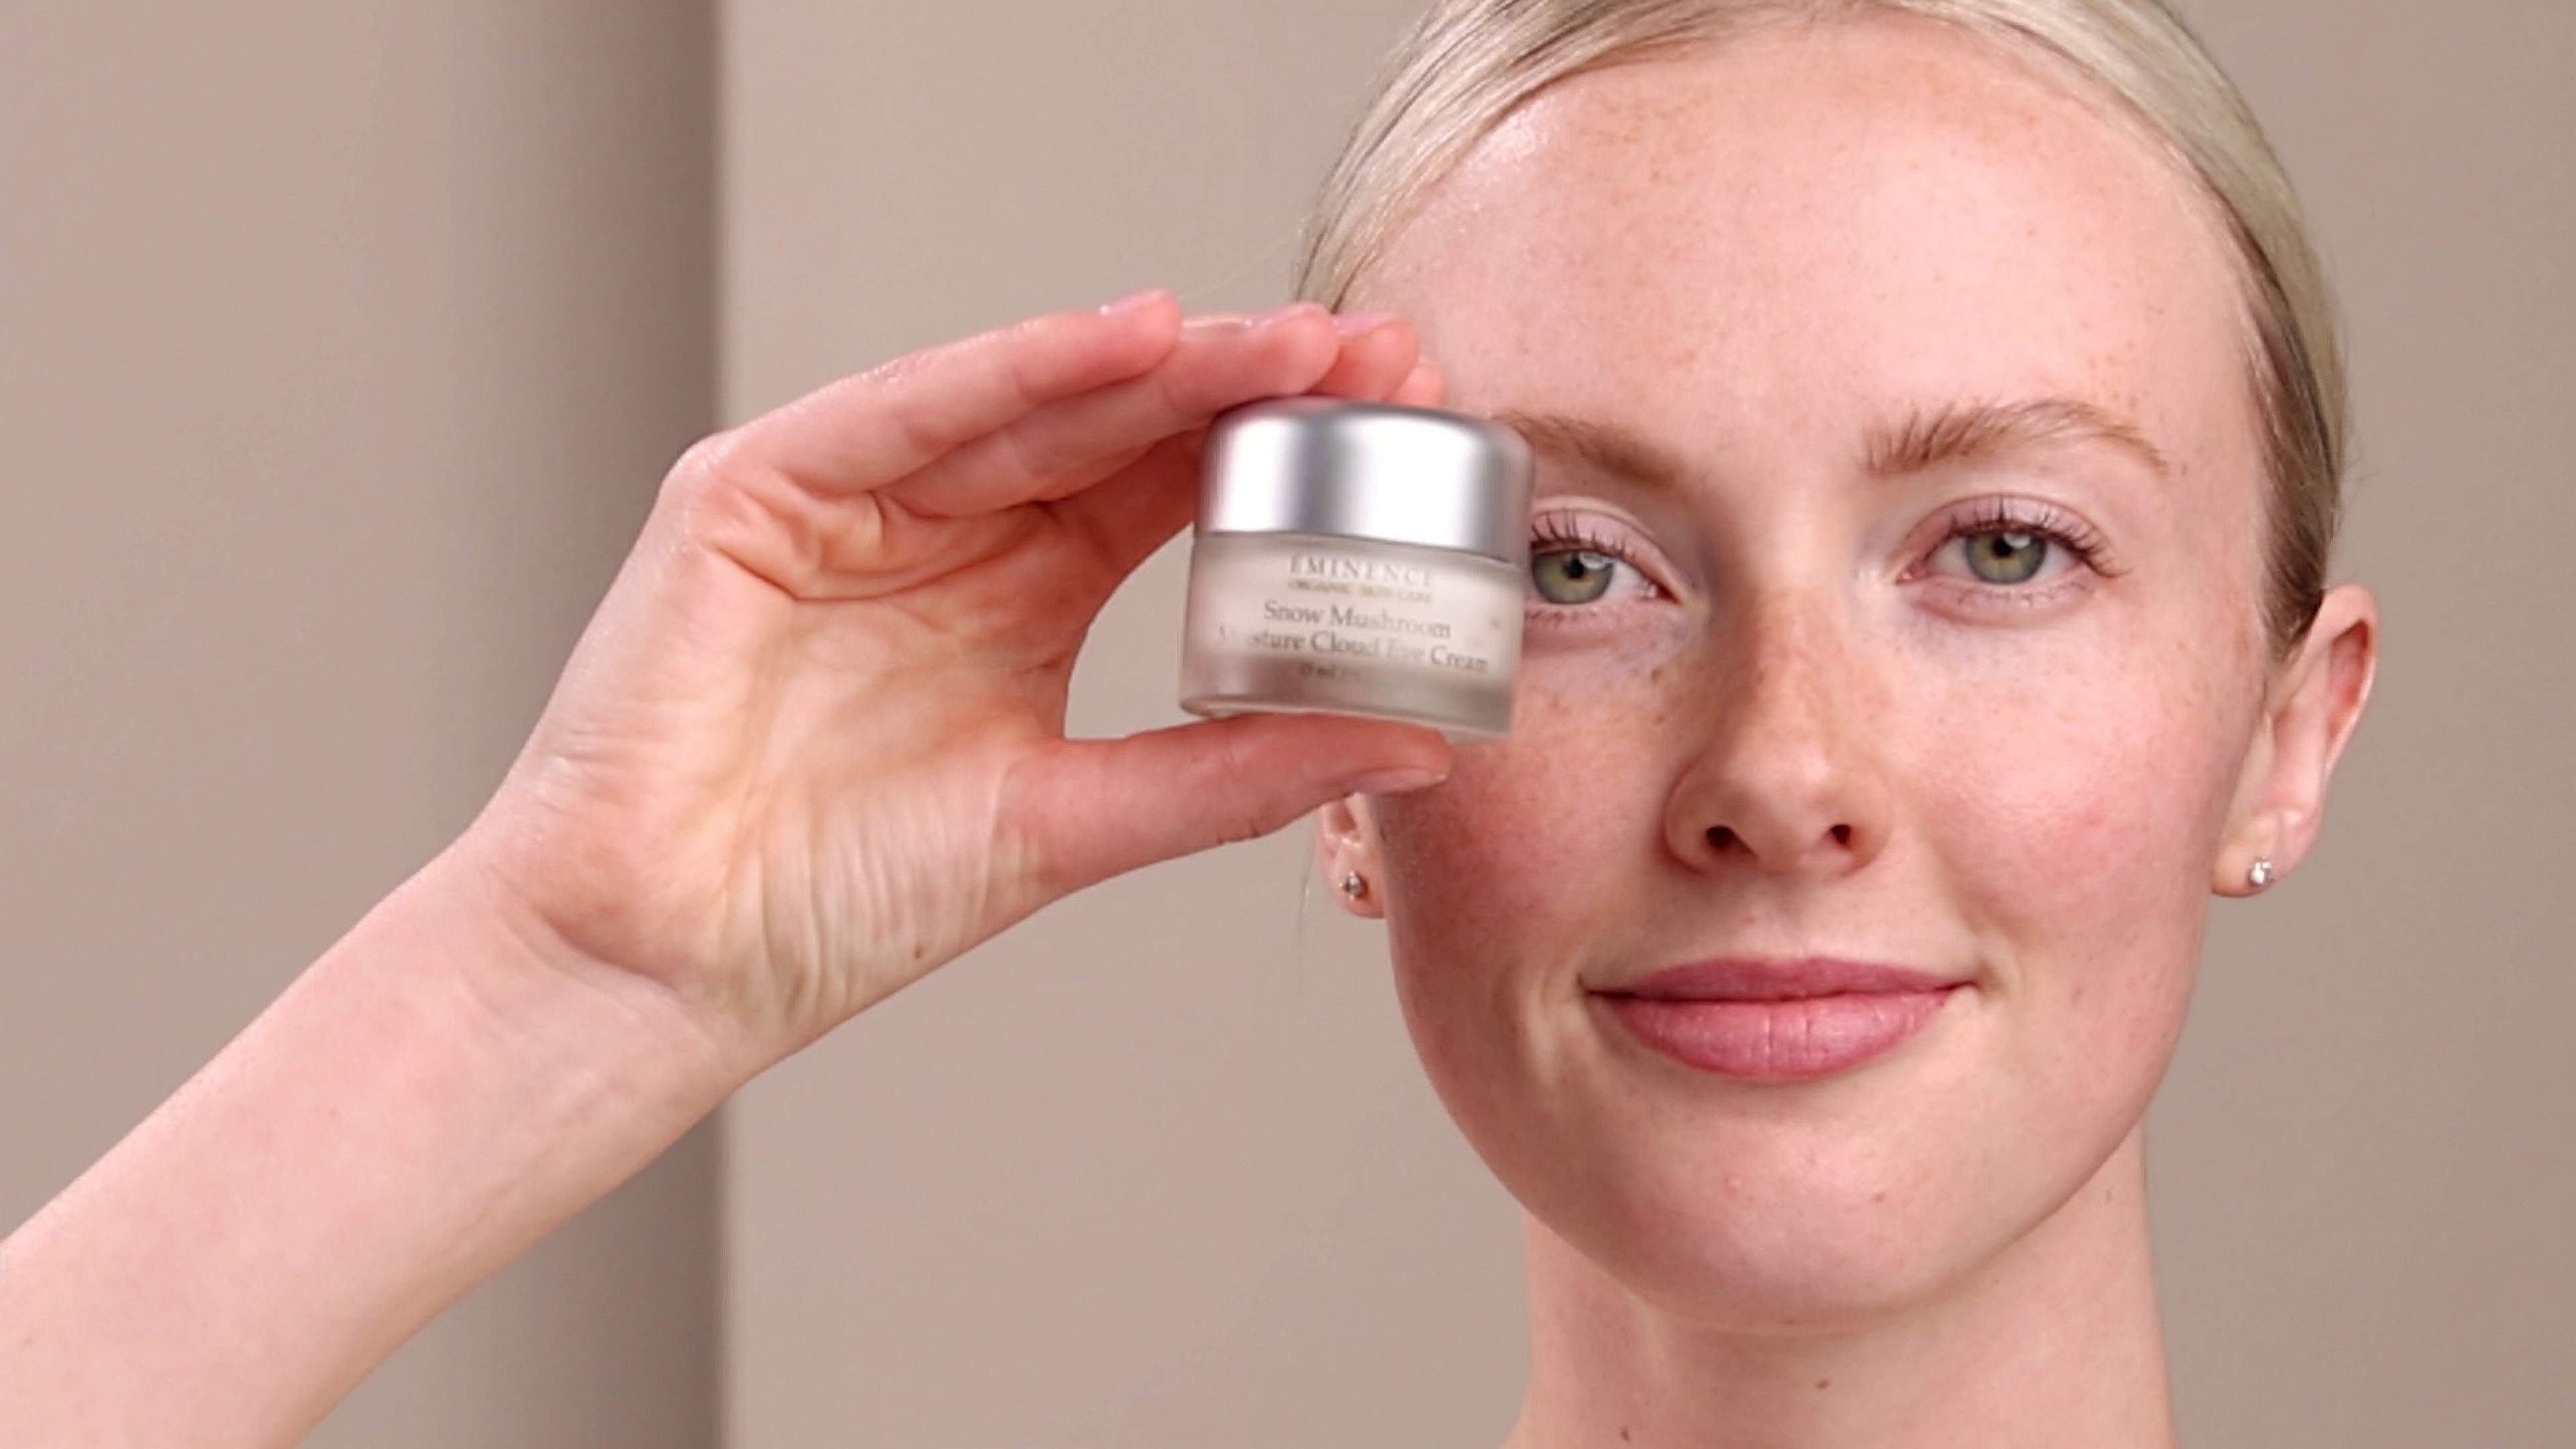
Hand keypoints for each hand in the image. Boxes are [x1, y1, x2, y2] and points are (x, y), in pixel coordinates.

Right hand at [456, 293, 1454, 1073]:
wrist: (671, 965)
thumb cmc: (839, 904)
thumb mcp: (1076, 821)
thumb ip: (1236, 772)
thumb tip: (1413, 745)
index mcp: (1024, 596)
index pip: (1173, 489)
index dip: (1286, 448)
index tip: (1410, 419)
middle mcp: (946, 530)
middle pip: (1118, 426)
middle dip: (1250, 383)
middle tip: (1380, 353)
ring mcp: (850, 501)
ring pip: (1027, 402)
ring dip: (1165, 362)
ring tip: (1292, 340)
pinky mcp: (754, 493)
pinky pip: (904, 413)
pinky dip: (1014, 370)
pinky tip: (1130, 339)